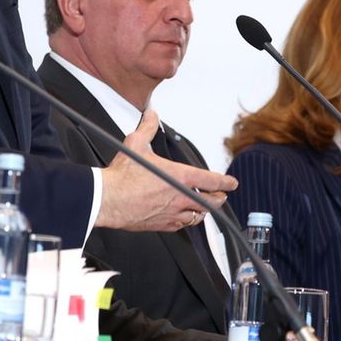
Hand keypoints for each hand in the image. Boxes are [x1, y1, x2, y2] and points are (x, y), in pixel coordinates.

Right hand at [97, 108, 236, 231]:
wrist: (107, 199)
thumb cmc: (122, 175)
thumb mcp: (137, 144)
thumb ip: (148, 127)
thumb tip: (151, 115)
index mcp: (179, 177)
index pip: (211, 180)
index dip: (225, 182)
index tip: (232, 183)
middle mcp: (180, 197)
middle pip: (210, 202)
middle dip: (218, 199)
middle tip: (220, 196)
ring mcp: (172, 213)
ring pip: (197, 217)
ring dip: (203, 212)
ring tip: (203, 208)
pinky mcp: (161, 225)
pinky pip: (181, 226)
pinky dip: (186, 222)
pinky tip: (183, 218)